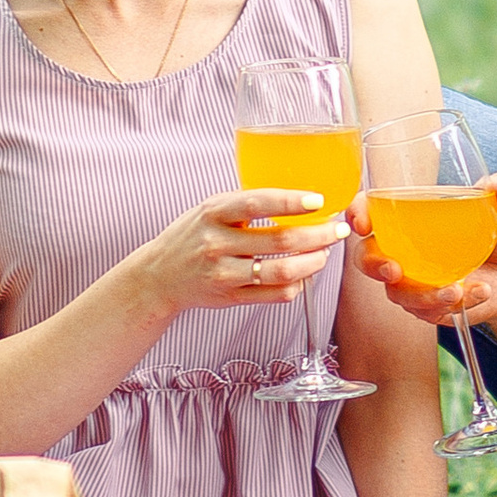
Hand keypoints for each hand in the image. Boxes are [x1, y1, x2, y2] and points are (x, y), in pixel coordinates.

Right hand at [131, 191, 340, 325]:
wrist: (160, 276)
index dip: (290, 201)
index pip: (256, 203)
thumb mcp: (211, 209)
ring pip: (281, 271)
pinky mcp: (231, 298)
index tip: (317, 200)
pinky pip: (275, 295)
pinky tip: (304, 274)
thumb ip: (246, 204)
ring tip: (324, 253)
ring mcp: (224, 274)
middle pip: (278, 241)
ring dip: (312, 262)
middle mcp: (217, 243)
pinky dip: (297, 284)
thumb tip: (299, 197)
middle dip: (317, 235)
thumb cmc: (192, 236)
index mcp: (213, 213)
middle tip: (337, 230)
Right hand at [349, 170, 496, 327]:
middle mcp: (404, 250)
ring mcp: (414, 281)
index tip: (362, 221)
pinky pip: (429, 310)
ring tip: (454, 290)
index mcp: (411, 217)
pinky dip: (453, 304)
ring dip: (422, 294)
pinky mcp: (429, 306)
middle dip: (375, 265)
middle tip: (395, 269)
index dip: (357, 214)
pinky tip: (479, 291)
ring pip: (398, 293)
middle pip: (367, 258)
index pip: (371, 211)